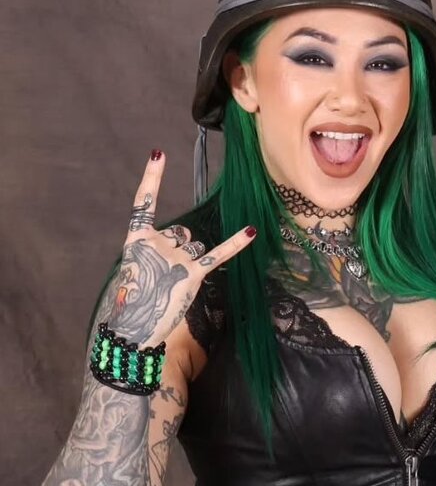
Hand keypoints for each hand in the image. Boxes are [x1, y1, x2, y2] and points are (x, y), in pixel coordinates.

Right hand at [106, 150, 255, 352]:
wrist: (133, 331)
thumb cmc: (133, 303)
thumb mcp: (138, 270)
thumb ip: (158, 252)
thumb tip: (184, 244)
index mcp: (136, 240)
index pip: (143, 203)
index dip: (152, 179)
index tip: (158, 155)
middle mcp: (156, 243)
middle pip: (181, 233)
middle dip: (179, 249)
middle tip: (164, 278)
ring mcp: (175, 258)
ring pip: (195, 245)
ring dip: (191, 260)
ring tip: (175, 284)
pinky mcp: (192, 274)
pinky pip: (217, 255)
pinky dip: (235, 244)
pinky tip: (251, 231)